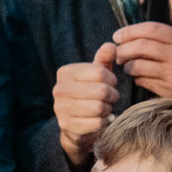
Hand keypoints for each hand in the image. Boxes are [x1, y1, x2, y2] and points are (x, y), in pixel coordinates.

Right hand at [54, 43, 118, 165]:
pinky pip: (96, 123)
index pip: (99, 72)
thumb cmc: (90, 93)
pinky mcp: (67, 126)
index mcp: (65, 72)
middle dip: (112, 95)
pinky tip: (99, 120)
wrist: (75, 124)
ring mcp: (61, 108)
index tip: (111, 84)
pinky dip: (103, 122)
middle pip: (101, 91)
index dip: (111, 79)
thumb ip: (104, 59)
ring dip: (108, 109)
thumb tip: (111, 45)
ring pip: (99, 108)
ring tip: (105, 108)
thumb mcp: (97, 74)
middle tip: (112, 98)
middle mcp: (59, 89)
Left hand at [113, 22, 171, 99]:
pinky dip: (136, 78)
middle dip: (123, 49)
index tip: (117, 36)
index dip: (129, 31)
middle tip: (118, 54)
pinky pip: (143, 81)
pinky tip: (140, 76)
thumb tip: (130, 34)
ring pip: (138, 66)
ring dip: (127, 66)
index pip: (151, 29)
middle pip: (140, 47)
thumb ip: (162, 38)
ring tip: (127, 66)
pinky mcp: (169, 91)